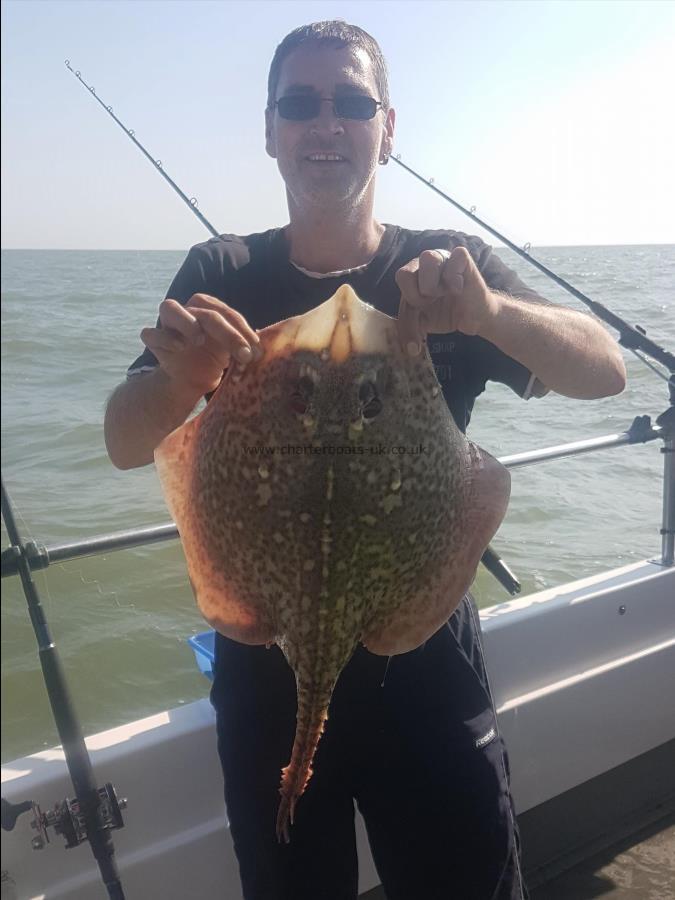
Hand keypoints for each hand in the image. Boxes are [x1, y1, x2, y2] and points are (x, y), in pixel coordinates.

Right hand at [140, 294, 262, 394]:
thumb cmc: (213, 360)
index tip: (256, 351)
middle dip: (228, 333)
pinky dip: (164, 338)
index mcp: (208, 309)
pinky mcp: (154, 340)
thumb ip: (243, 345)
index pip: (227, 313)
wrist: (190, 381)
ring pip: (169, 307)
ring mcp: (167, 324)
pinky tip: (180, 347)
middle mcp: (187, 311)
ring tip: (200, 339)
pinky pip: (151, 334)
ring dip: (186, 321)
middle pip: (205, 312)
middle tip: (244, 355)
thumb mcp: (232, 352)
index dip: (243, 330)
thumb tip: (259, 345)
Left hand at [395, 247, 499, 354]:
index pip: (399, 281)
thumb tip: (410, 348)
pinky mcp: (462, 258)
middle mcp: (424, 264)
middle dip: (417, 296)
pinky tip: (459, 289)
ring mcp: (443, 258)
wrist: (475, 319)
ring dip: (433, 285)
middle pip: (404, 272)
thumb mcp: (422, 323)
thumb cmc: (446, 315)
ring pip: (427, 257)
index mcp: (411, 276)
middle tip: (432, 303)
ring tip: (445, 294)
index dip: (410, 301)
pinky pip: (454, 258)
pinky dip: (455, 279)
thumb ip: (409, 327)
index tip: (423, 311)